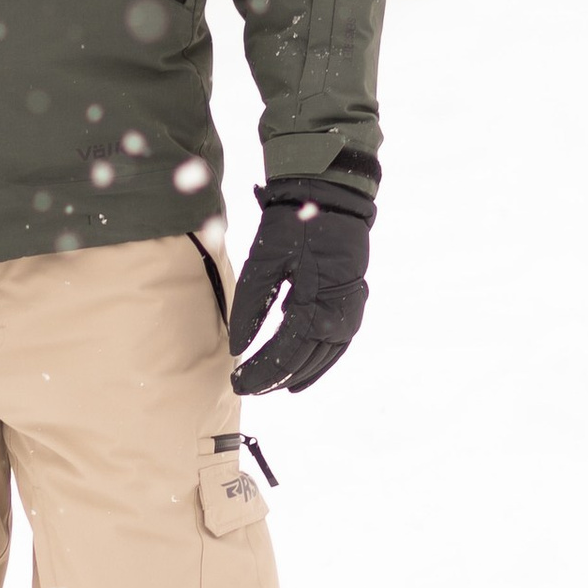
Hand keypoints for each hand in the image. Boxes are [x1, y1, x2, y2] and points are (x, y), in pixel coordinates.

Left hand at [228, 167, 376, 395]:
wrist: (333, 199)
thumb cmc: (295, 225)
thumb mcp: (265, 260)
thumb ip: (250, 306)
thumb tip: (237, 348)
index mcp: (316, 305)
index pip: (284, 352)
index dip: (260, 371)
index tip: (236, 381)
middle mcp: (339, 316)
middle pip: (302, 361)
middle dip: (271, 378)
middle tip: (242, 387)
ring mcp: (350, 313)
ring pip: (321, 359)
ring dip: (294, 375)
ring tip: (266, 386)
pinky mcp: (352, 307)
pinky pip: (334, 347)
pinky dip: (316, 364)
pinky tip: (299, 378)